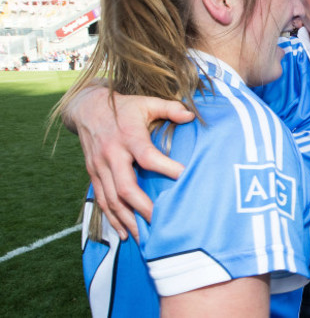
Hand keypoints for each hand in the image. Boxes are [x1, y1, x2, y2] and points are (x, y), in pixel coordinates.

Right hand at [65, 85, 194, 240]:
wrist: (87, 108)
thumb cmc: (124, 107)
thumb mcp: (147, 103)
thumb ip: (170, 108)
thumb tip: (191, 115)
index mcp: (128, 136)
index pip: (147, 156)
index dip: (165, 167)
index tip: (184, 178)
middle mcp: (112, 154)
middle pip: (125, 187)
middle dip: (143, 208)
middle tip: (162, 222)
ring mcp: (99, 167)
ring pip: (111, 200)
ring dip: (128, 220)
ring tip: (145, 237)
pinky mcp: (93, 175)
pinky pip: (101, 201)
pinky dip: (112, 219)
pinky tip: (125, 233)